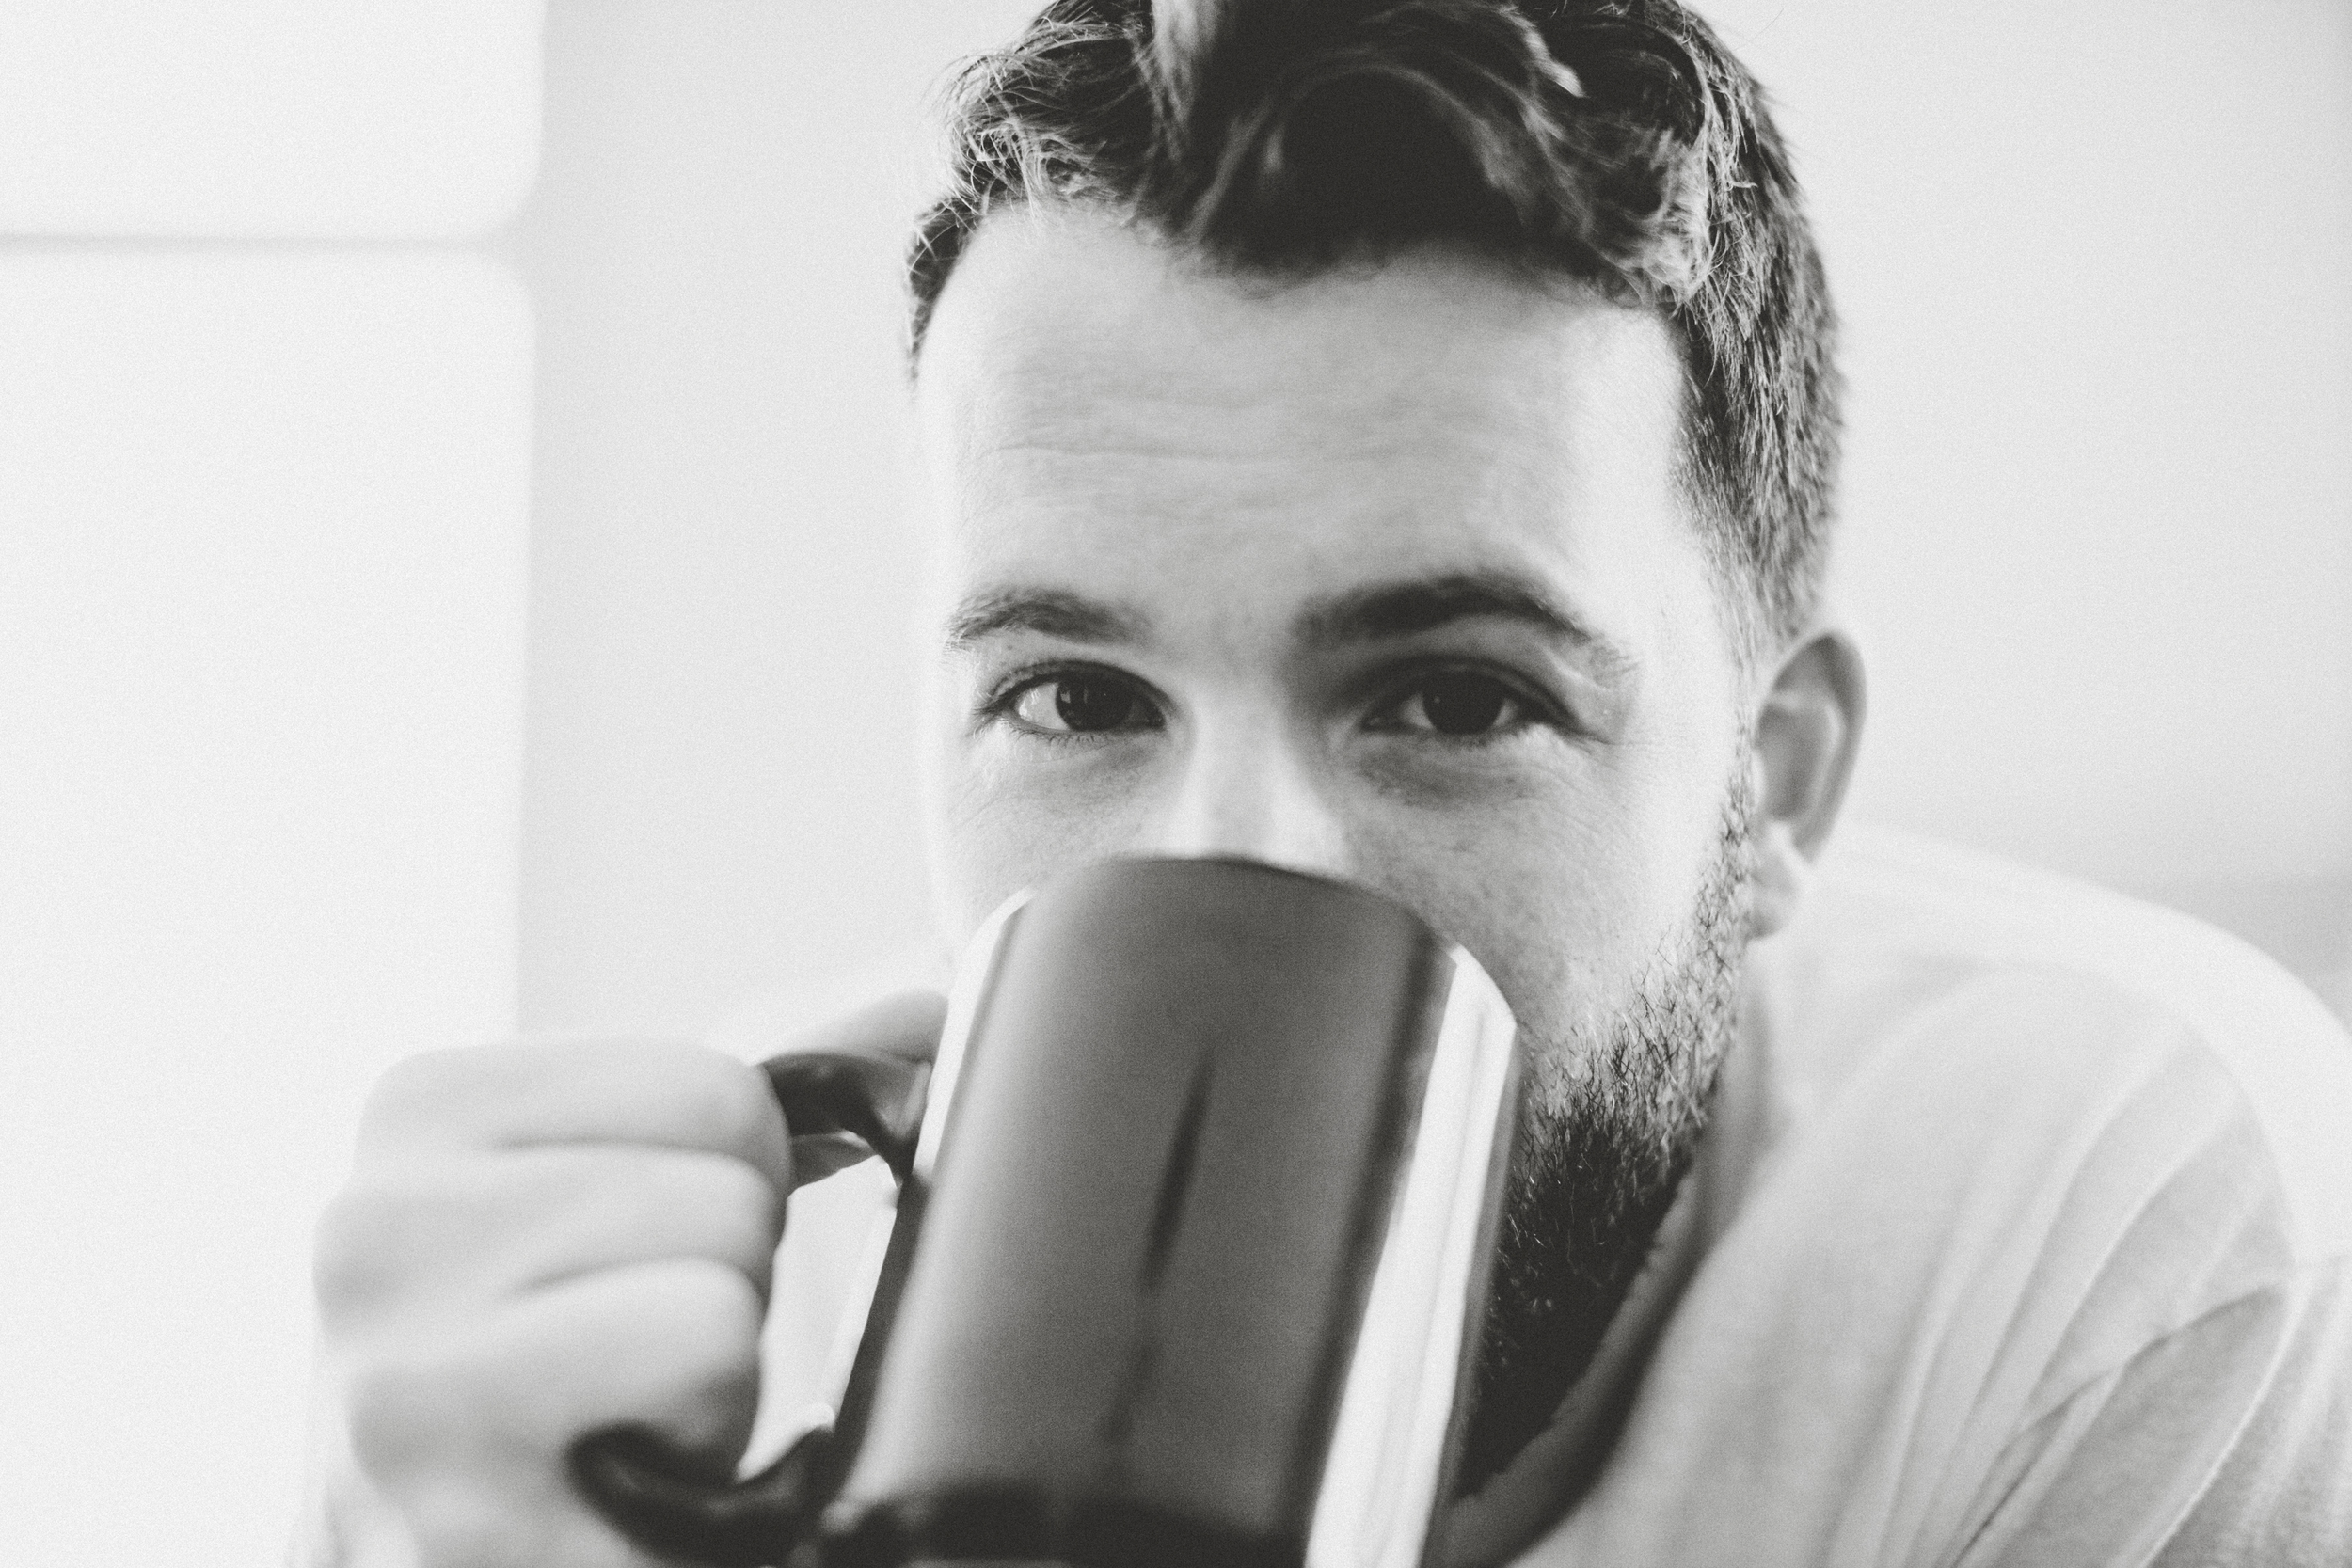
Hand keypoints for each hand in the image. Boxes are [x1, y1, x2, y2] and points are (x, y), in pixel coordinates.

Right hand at [310, 990, 945, 1566]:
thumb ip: (759, 1100)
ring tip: (624, 1426)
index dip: (730, 1184)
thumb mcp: (637, 1200)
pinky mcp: (464, 1518)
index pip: (719, 1086)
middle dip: (723, 1279)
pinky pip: (701, 1365)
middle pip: (731, 1177)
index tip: (644, 1267)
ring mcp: (398, 1384)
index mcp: (413, 1116)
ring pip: (725, 1276)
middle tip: (636, 1368)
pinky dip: (703, 1443)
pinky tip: (621, 1491)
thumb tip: (923, 1017)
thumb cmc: (568, 1385)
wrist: (477, 1563)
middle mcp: (367, 1232)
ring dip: (714, 1372)